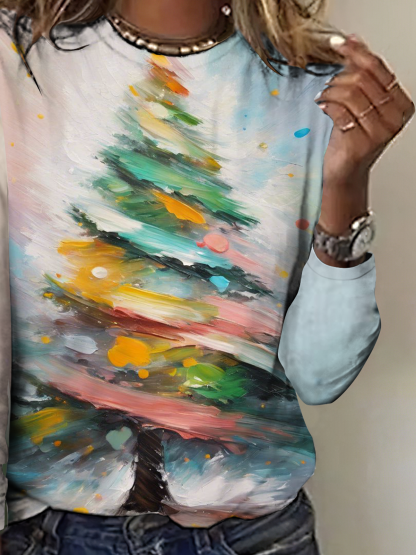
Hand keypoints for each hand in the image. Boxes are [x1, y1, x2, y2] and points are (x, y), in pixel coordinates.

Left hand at [315, 34, 414, 189]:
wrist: (344, 171)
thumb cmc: (351, 138)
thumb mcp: (360, 103)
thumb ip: (360, 74)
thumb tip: (353, 41)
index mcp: (401, 104)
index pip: (378, 68)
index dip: (356, 53)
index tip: (338, 44)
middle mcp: (395, 118)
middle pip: (363, 79)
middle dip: (339, 77)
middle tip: (328, 85)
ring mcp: (379, 132)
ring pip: (351, 93)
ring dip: (331, 91)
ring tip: (323, 97)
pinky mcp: (361, 143)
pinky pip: (340, 111)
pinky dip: (327, 105)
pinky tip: (322, 107)